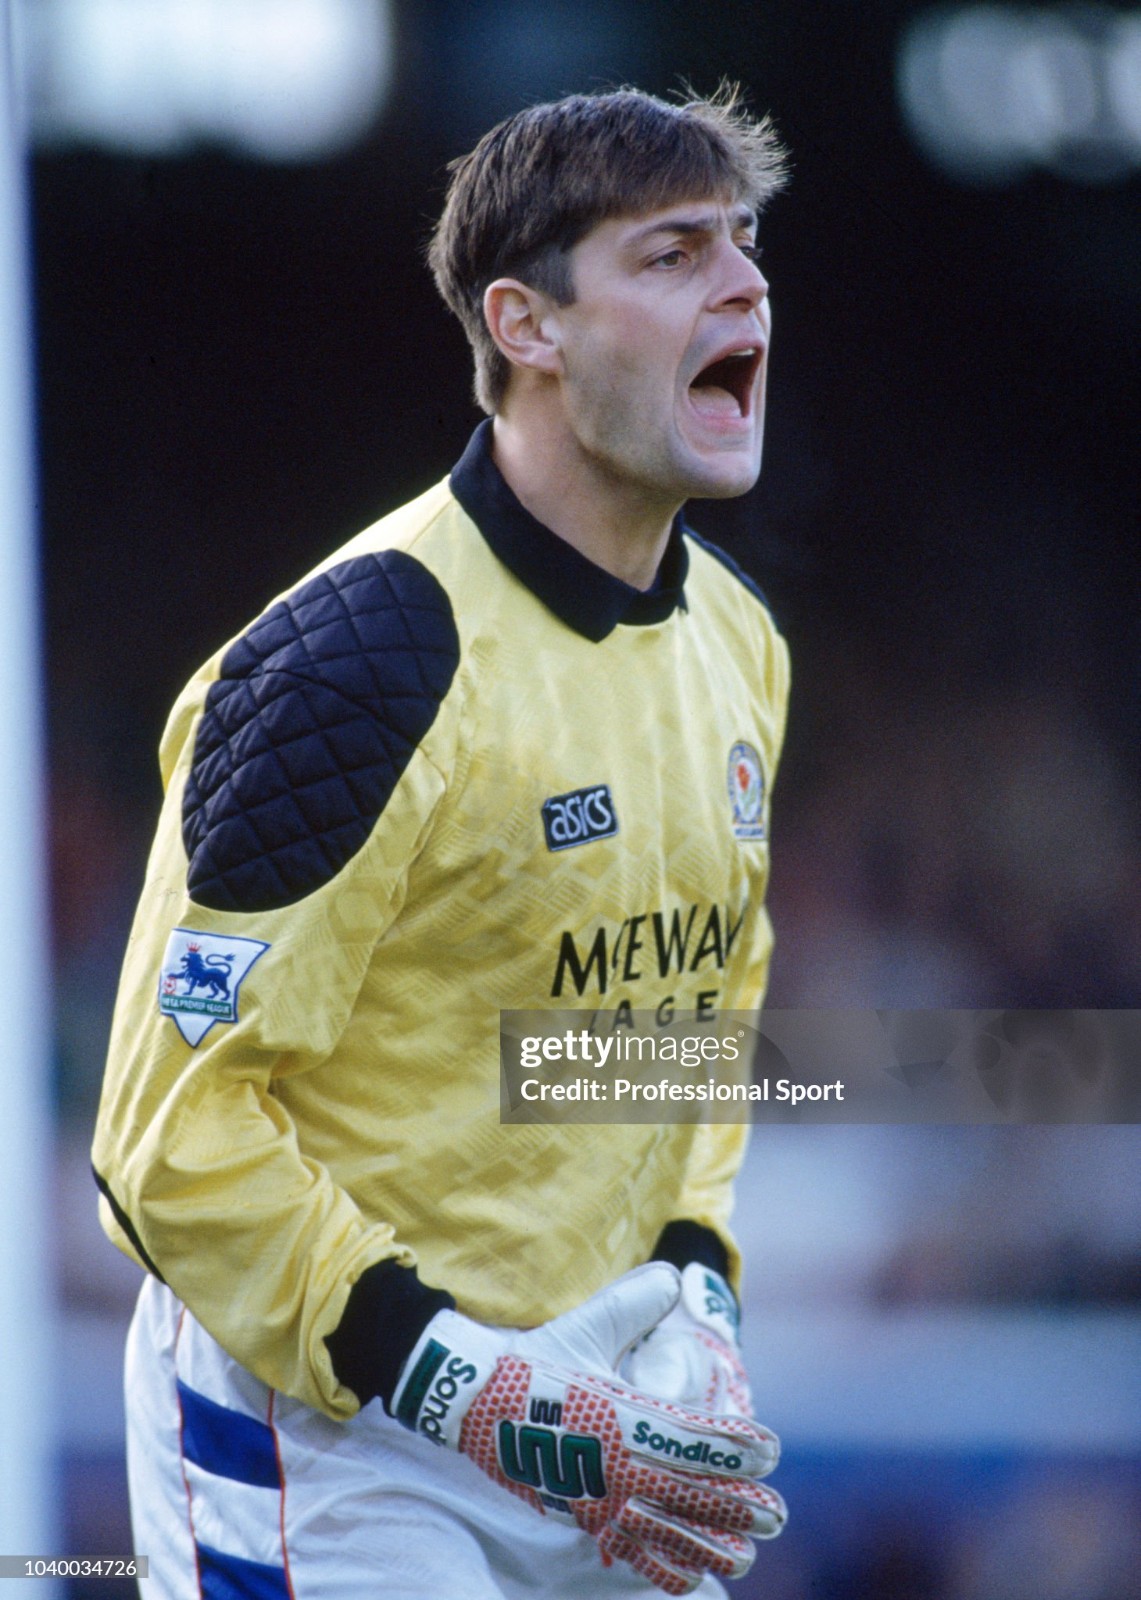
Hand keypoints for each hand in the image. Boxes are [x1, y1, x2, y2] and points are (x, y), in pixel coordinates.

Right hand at [390, 1263, 785, 1594]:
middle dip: (736, 1506)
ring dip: (708, 1544)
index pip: (691, 1437)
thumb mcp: (585, 1325)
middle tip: (776, 1517)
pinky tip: (687, 1579)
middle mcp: (614, 1463)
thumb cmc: (533, 1361)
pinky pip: (627, 1547)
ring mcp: (596, 1495)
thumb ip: (633, 1301)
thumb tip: (673, 1276)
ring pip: (663, 1528)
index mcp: (621, 1416)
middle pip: (688, 1492)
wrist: (471, 1400)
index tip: (769, 1452)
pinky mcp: (580, 1513)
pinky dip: (661, 1565)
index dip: (734, 1447)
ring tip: (746, 1558)